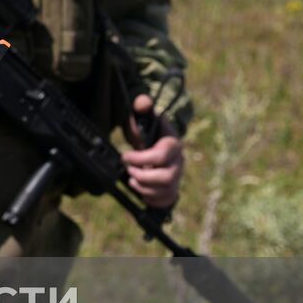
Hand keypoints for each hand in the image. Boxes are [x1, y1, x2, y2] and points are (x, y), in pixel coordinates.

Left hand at [122, 94, 183, 208]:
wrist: (155, 143)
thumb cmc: (147, 131)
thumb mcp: (143, 117)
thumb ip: (142, 106)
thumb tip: (142, 102)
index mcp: (173, 143)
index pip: (161, 155)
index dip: (140, 158)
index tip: (124, 156)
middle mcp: (179, 161)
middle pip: (167, 177)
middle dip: (144, 177)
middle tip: (129, 171)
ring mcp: (177, 176)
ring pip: (167, 190)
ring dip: (145, 189)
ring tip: (132, 180)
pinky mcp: (173, 188)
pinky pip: (167, 200)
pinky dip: (152, 200)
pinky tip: (141, 192)